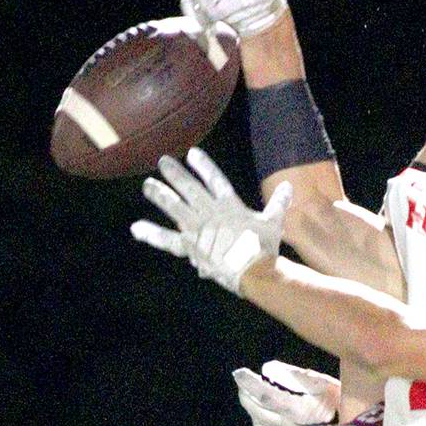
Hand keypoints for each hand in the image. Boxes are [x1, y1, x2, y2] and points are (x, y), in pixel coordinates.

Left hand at [131, 151, 290, 293]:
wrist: (253, 271)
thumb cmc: (265, 249)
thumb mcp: (274, 223)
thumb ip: (278, 203)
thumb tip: (290, 187)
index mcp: (230, 205)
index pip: (215, 180)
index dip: (204, 166)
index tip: (192, 154)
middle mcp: (210, 212)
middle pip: (190, 188)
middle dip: (175, 174)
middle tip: (162, 161)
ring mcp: (198, 228)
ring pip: (175, 207)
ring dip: (160, 195)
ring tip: (146, 185)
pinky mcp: (190, 246)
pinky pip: (167, 240)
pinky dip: (152, 235)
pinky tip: (135, 229)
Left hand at [233, 361, 340, 425]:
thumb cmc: (344, 408)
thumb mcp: (325, 386)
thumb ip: (297, 377)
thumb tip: (269, 369)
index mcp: (296, 410)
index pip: (265, 395)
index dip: (249, 383)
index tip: (238, 373)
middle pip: (256, 412)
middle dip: (246, 396)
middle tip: (243, 384)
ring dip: (252, 411)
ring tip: (253, 398)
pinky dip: (262, 421)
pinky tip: (268, 415)